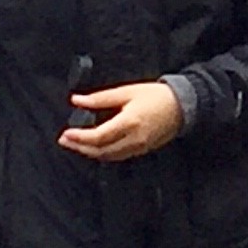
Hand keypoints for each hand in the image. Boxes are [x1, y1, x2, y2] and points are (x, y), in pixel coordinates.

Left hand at [59, 80, 184, 161]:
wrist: (183, 106)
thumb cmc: (156, 96)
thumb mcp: (127, 91)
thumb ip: (100, 98)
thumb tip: (77, 100)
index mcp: (129, 122)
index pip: (98, 136)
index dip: (80, 137)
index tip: (66, 134)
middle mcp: (134, 139)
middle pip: (101, 151)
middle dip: (80, 147)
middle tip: (65, 140)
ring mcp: (139, 147)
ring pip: (109, 157)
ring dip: (90, 152)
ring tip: (76, 144)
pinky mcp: (142, 150)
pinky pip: (118, 156)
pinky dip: (103, 153)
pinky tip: (95, 147)